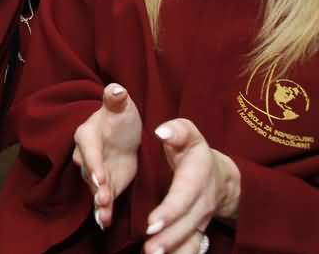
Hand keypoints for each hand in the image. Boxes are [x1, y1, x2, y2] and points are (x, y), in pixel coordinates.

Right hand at [72, 83, 142, 229]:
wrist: (124, 134)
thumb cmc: (120, 117)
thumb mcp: (121, 106)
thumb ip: (116, 99)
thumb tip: (116, 88)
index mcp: (87, 135)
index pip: (89, 151)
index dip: (94, 164)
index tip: (100, 177)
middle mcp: (85, 156)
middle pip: (89, 173)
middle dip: (96, 187)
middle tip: (103, 198)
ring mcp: (94, 172)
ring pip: (95, 189)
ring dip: (99, 202)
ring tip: (104, 215)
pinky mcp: (105, 185)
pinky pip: (102, 199)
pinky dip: (102, 212)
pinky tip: (105, 223)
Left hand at [143, 120, 239, 253]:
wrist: (221, 175)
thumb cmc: (195, 151)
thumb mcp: (189, 133)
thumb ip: (177, 130)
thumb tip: (162, 132)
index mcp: (197, 178)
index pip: (183, 197)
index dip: (170, 211)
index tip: (152, 223)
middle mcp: (201, 202)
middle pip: (186, 223)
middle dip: (169, 237)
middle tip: (150, 248)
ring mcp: (201, 218)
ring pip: (190, 238)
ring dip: (174, 249)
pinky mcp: (197, 228)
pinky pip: (190, 245)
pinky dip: (180, 253)